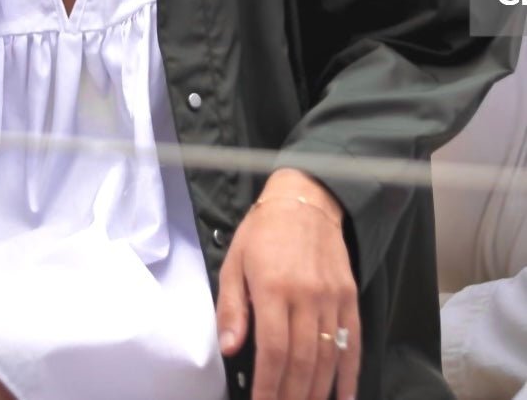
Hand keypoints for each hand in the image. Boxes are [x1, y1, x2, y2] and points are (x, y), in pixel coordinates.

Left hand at [217, 169, 360, 399]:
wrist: (304, 200)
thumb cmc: (263, 232)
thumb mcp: (235, 262)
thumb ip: (231, 307)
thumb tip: (228, 348)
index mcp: (273, 287)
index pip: (273, 351)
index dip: (268, 386)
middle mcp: (306, 296)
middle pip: (302, 360)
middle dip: (291, 395)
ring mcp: (332, 297)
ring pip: (328, 356)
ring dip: (317, 391)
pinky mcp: (349, 296)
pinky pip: (353, 341)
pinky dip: (350, 373)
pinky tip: (344, 397)